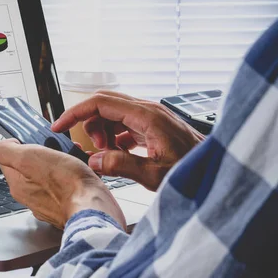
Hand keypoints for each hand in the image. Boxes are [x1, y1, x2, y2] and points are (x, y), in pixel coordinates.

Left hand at [0, 139, 125, 229]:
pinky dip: (74, 174)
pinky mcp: (69, 205)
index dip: (19, 145)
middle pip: (31, 166)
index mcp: (18, 185)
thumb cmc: (66, 184)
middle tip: (56, 147)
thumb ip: (7, 151)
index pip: (7, 159)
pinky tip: (82, 169)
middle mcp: (31, 196)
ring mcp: (51, 203)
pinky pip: (67, 184)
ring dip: (61, 161)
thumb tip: (2, 146)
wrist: (95, 209)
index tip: (32, 140)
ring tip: (73, 156)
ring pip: (50, 174)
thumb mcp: (29, 158)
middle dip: (44, 152)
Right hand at [52, 90, 204, 190]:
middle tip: (89, 148)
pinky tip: (120, 154)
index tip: (59, 125)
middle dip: (89, 124)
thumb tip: (94, 160)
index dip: (75, 113)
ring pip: (114, 114)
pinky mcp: (154, 126)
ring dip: (103, 132)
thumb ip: (122, 166)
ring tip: (108, 154)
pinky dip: (115, 136)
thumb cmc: (194, 170)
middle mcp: (149, 111)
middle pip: (105, 104)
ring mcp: (152, 117)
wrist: (218, 171)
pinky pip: (125, 124)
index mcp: (147, 116)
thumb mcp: (155, 175)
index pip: (101, 103)